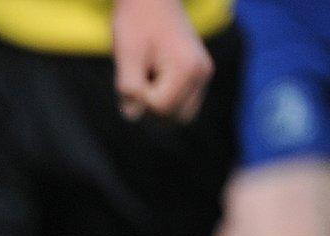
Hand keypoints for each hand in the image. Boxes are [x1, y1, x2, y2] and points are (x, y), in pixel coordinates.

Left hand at [110, 0, 212, 121]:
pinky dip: (164, 97)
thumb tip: (134, 116)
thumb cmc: (136, 24)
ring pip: (179, 113)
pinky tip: (154, 74)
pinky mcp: (198, 74)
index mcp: (188, 68)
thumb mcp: (126, 57)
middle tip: (139, 78)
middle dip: (151, 108)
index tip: (134, 73)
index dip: (140, 99)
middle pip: (174, 118)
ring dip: (158, 105)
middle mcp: (202, 73)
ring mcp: (203, 74)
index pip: (161, 108)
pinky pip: (181, 102)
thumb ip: (129, 89)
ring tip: (147, 75)